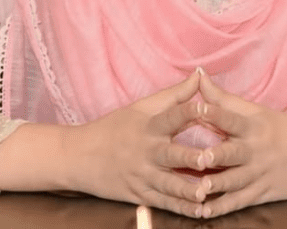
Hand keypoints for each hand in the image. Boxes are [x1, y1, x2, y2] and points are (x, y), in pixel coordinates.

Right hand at [67, 69, 211, 216]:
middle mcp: (146, 152)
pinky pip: (163, 203)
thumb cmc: (114, 128)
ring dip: (187, 190)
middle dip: (188, 158)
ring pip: (168, 185)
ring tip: (206, 192)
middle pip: (170, 155)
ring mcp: (142, 176)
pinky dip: (180, 209)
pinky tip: (199, 212)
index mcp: (149, 127)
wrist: (78, 157)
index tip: (205, 107)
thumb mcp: (142, 108)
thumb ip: (175, 95)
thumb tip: (200, 75)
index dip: (187, 111)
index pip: (170, 116)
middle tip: (207, 159)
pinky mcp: (139, 195)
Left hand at [194, 71, 286, 217]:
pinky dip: (222, 208)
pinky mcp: (261, 194)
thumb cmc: (281, 129)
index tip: (199, 107)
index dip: (216, 113)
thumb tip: (198, 76)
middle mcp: (255, 151)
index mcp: (254, 127)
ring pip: (235, 181)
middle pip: (234, 153)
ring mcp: (258, 174)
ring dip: (217, 185)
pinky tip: (204, 211)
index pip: (233, 119)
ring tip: (198, 189)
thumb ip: (223, 98)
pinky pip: (239, 202)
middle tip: (200, 157)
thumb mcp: (256, 111)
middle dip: (217, 155)